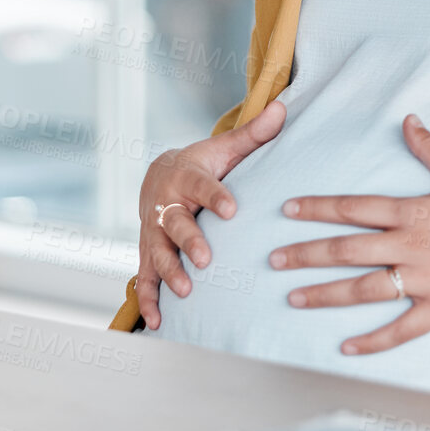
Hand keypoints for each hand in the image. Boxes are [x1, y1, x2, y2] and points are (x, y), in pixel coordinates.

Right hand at [135, 100, 285, 328]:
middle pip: (176, 224)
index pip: (202, 186)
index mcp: (186, 177)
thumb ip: (253, 134)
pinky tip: (158, 322)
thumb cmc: (201, 164)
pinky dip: (148, 300)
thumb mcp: (223, 148)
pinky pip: (145, 278)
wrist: (158, 176)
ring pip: (158, 253)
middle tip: (207, 259)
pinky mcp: (148, 253)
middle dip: (189, 241)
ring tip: (186, 290)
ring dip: (170, 273)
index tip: (232, 209)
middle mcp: (166, 205)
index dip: (215, 196)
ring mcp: (154, 233)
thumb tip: (284, 108)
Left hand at [270, 113, 429, 354]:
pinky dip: (373, 340)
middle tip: (274, 260)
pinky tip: (346, 347)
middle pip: (347, 250)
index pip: (353, 208)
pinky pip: (401, 328)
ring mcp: (424, 279)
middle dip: (306, 254)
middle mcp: (410, 245)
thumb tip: (407, 120)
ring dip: (326, 294)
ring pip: (364, 289)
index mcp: (412, 211)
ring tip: (294, 298)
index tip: (287, 210)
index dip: (317, 208)